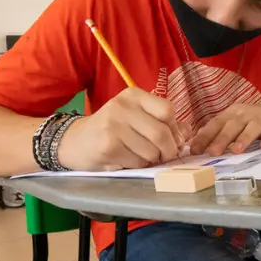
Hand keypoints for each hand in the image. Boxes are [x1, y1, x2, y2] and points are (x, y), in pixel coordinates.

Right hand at [57, 88, 189, 170]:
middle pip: (161, 133)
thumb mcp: (134, 117)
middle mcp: (122, 107)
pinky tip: (127, 160)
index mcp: (132, 95)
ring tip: (142, 157)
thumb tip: (186, 134)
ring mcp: (113, 127)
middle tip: (165, 156)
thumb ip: (160, 122)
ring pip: (151, 151)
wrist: (74, 142)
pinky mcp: (108, 147)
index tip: (173, 139)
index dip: (175, 129)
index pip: (167, 110)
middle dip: (169, 150)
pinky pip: (137, 162)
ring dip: (152, 160)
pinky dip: (139, 166)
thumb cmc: (110, 129)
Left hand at [188, 103, 260, 155]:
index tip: (195, 150)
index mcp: (233, 113)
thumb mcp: (236, 125)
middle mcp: (247, 114)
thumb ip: (218, 133)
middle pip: (233, 125)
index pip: (216, 123)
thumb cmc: (255, 124)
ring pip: (253, 127)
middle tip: (213, 153)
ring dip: (244, 138)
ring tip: (236, 150)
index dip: (205, 136)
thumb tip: (195, 145)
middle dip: (222, 139)